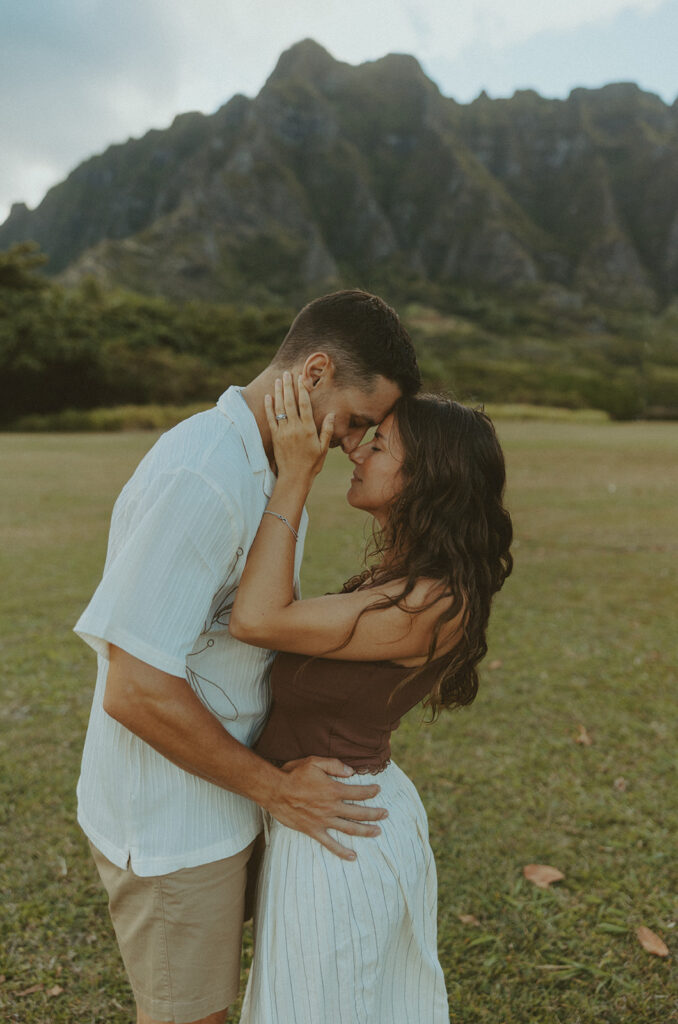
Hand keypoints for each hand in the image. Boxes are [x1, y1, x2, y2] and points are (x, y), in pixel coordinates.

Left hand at [265, 371, 333, 482]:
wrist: (295, 477)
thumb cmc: (312, 464)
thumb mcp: (323, 448)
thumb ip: (327, 430)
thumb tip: (331, 414)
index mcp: (308, 429)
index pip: (304, 404)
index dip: (302, 390)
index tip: (301, 378)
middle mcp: (294, 428)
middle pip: (290, 402)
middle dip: (288, 386)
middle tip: (287, 374)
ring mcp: (283, 432)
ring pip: (280, 408)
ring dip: (278, 392)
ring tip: (278, 380)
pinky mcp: (275, 437)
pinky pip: (271, 419)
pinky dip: (269, 407)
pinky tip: (268, 397)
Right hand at [265, 756, 387, 859]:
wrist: (274, 790)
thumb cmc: (293, 773)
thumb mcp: (314, 762)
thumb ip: (335, 765)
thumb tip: (351, 772)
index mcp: (334, 789)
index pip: (358, 792)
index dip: (370, 791)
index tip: (378, 790)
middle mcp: (332, 807)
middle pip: (359, 812)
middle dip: (374, 813)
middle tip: (385, 814)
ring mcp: (323, 820)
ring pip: (349, 828)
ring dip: (365, 831)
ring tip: (377, 832)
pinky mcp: (313, 830)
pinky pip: (330, 843)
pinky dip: (341, 851)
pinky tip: (352, 856)